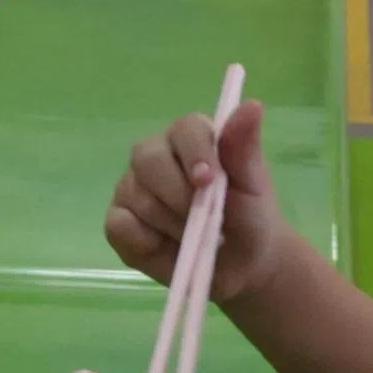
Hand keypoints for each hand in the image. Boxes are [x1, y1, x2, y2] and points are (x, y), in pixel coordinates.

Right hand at [102, 101, 299, 306]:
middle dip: (178, 193)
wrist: (240, 266)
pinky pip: (119, 225)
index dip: (194, 152)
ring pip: (137, 196)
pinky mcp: (118, 221)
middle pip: (148, 158)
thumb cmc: (249, 220)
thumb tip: (252, 106)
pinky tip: (165, 247)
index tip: (207, 181)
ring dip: (171, 224)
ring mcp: (132, 188)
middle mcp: (155, 156)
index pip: (184, 129)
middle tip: (203, 219)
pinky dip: (144, 241)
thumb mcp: (254, 188)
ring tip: (194, 237)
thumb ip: (245, 150)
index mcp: (191, 139)